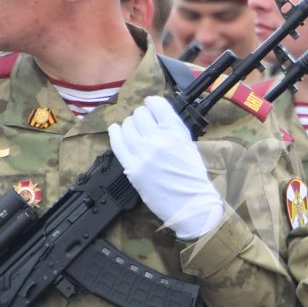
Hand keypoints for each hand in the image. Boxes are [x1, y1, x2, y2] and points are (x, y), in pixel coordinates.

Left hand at [109, 96, 225, 239]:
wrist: (191, 203)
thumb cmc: (192, 176)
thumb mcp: (188, 143)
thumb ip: (171, 128)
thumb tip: (154, 117)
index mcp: (175, 131)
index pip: (156, 104)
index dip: (152, 104)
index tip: (151, 107)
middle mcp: (158, 138)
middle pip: (139, 114)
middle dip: (142, 117)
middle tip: (144, 124)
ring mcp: (142, 153)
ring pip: (126, 126)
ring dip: (130, 126)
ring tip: (134, 132)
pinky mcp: (132, 168)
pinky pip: (117, 143)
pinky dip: (115, 133)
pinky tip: (116, 130)